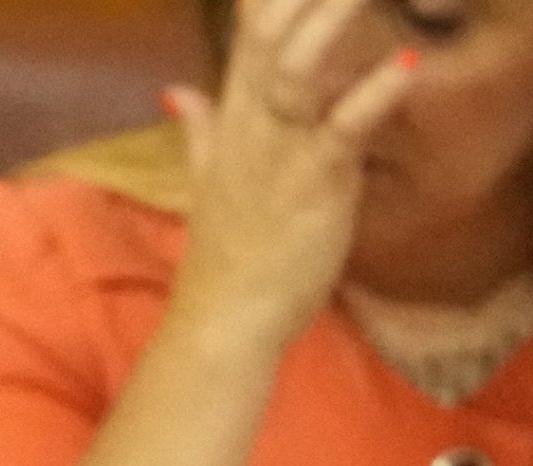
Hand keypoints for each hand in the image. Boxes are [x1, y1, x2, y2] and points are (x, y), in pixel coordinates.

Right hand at [167, 0, 421, 357]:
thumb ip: (200, 129)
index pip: (249, 36)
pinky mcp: (315, 181)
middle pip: (269, 37)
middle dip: (299, 0)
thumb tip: (175, 90)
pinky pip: (344, 128)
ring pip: (297, 68)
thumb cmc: (227, 256)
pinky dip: (374, 94)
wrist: (222, 320)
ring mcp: (279, 151)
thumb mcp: (207, 182)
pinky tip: (404, 63)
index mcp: (232, 120)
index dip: (267, 0)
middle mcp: (251, 124)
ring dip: (329, 21)